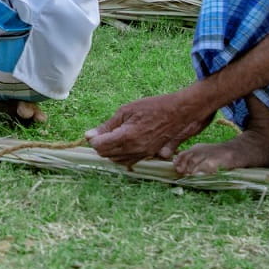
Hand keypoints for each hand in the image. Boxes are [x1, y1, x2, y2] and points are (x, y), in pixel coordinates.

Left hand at [86, 90, 210, 167]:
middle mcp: (134, 149)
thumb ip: (107, 125)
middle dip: (101, 145)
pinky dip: (122, 155)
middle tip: (103, 133)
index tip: (94, 133)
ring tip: (113, 137)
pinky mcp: (149, 155)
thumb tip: (89, 135)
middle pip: (107, 155)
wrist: (178, 112)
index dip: (93, 140)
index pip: (100, 146)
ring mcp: (143, 154)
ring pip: (117, 161)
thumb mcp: (126, 111)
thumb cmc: (152, 107)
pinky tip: (123, 143)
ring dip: (111, 151)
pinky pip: (130, 161)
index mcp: (126, 137)